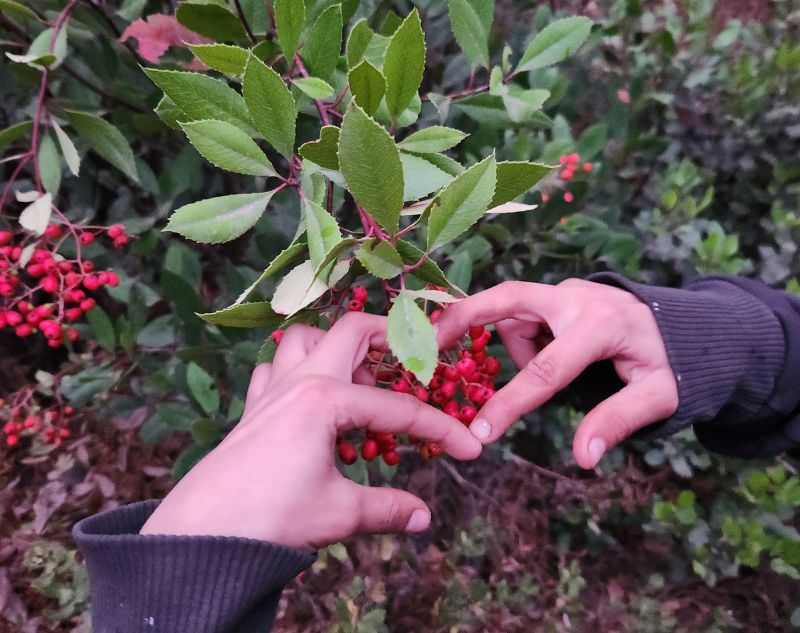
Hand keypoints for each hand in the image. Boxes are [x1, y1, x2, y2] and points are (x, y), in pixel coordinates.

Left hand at [140, 313, 481, 549]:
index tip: (466, 450)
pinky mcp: (253, 407)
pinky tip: (310, 397)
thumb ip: (387, 508)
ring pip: (304, 338)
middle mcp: (298, 381)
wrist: (202, 534)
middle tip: (414, 366)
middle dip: (388, 339)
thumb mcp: (339, 513)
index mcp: (325, 399)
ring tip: (360, 380)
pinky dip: (296, 367)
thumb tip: (423, 516)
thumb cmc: (270, 518)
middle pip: (350, 331)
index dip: (438, 429)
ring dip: (335, 347)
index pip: (397, 410)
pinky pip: (274, 367)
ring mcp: (271, 390)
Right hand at [434, 279, 677, 468]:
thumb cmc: (672, 363)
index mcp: (601, 325)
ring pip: (514, 313)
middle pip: (508, 299)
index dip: (511, 403)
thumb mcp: (659, 396)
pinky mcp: (557, 293)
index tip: (481, 432)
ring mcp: (565, 290)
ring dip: (513, 344)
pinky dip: (521, 337)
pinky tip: (545, 352)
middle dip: (465, 317)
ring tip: (544, 372)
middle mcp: (576, 297)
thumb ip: (618, 421)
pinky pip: (523, 315)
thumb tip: (584, 458)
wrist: (685, 325)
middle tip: (428, 342)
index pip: (547, 370)